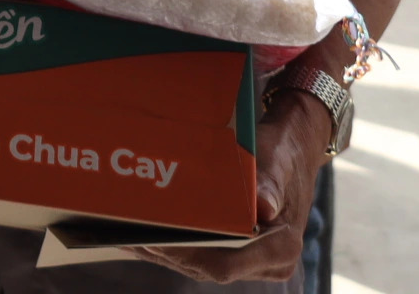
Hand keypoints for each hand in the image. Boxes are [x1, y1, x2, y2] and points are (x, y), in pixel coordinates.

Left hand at [138, 90, 327, 282]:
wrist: (294, 150)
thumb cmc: (283, 153)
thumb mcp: (277, 160)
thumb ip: (269, 183)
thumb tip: (264, 207)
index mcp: (281, 248)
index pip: (227, 264)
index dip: (188, 255)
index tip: (157, 242)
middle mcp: (267, 263)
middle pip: (207, 267)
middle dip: (167, 252)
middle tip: (128, 235)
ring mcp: (250, 261)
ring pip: (199, 265)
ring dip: (163, 251)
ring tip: (124, 235)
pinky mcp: (237, 252)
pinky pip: (200, 255)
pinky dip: (171, 246)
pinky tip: (139, 235)